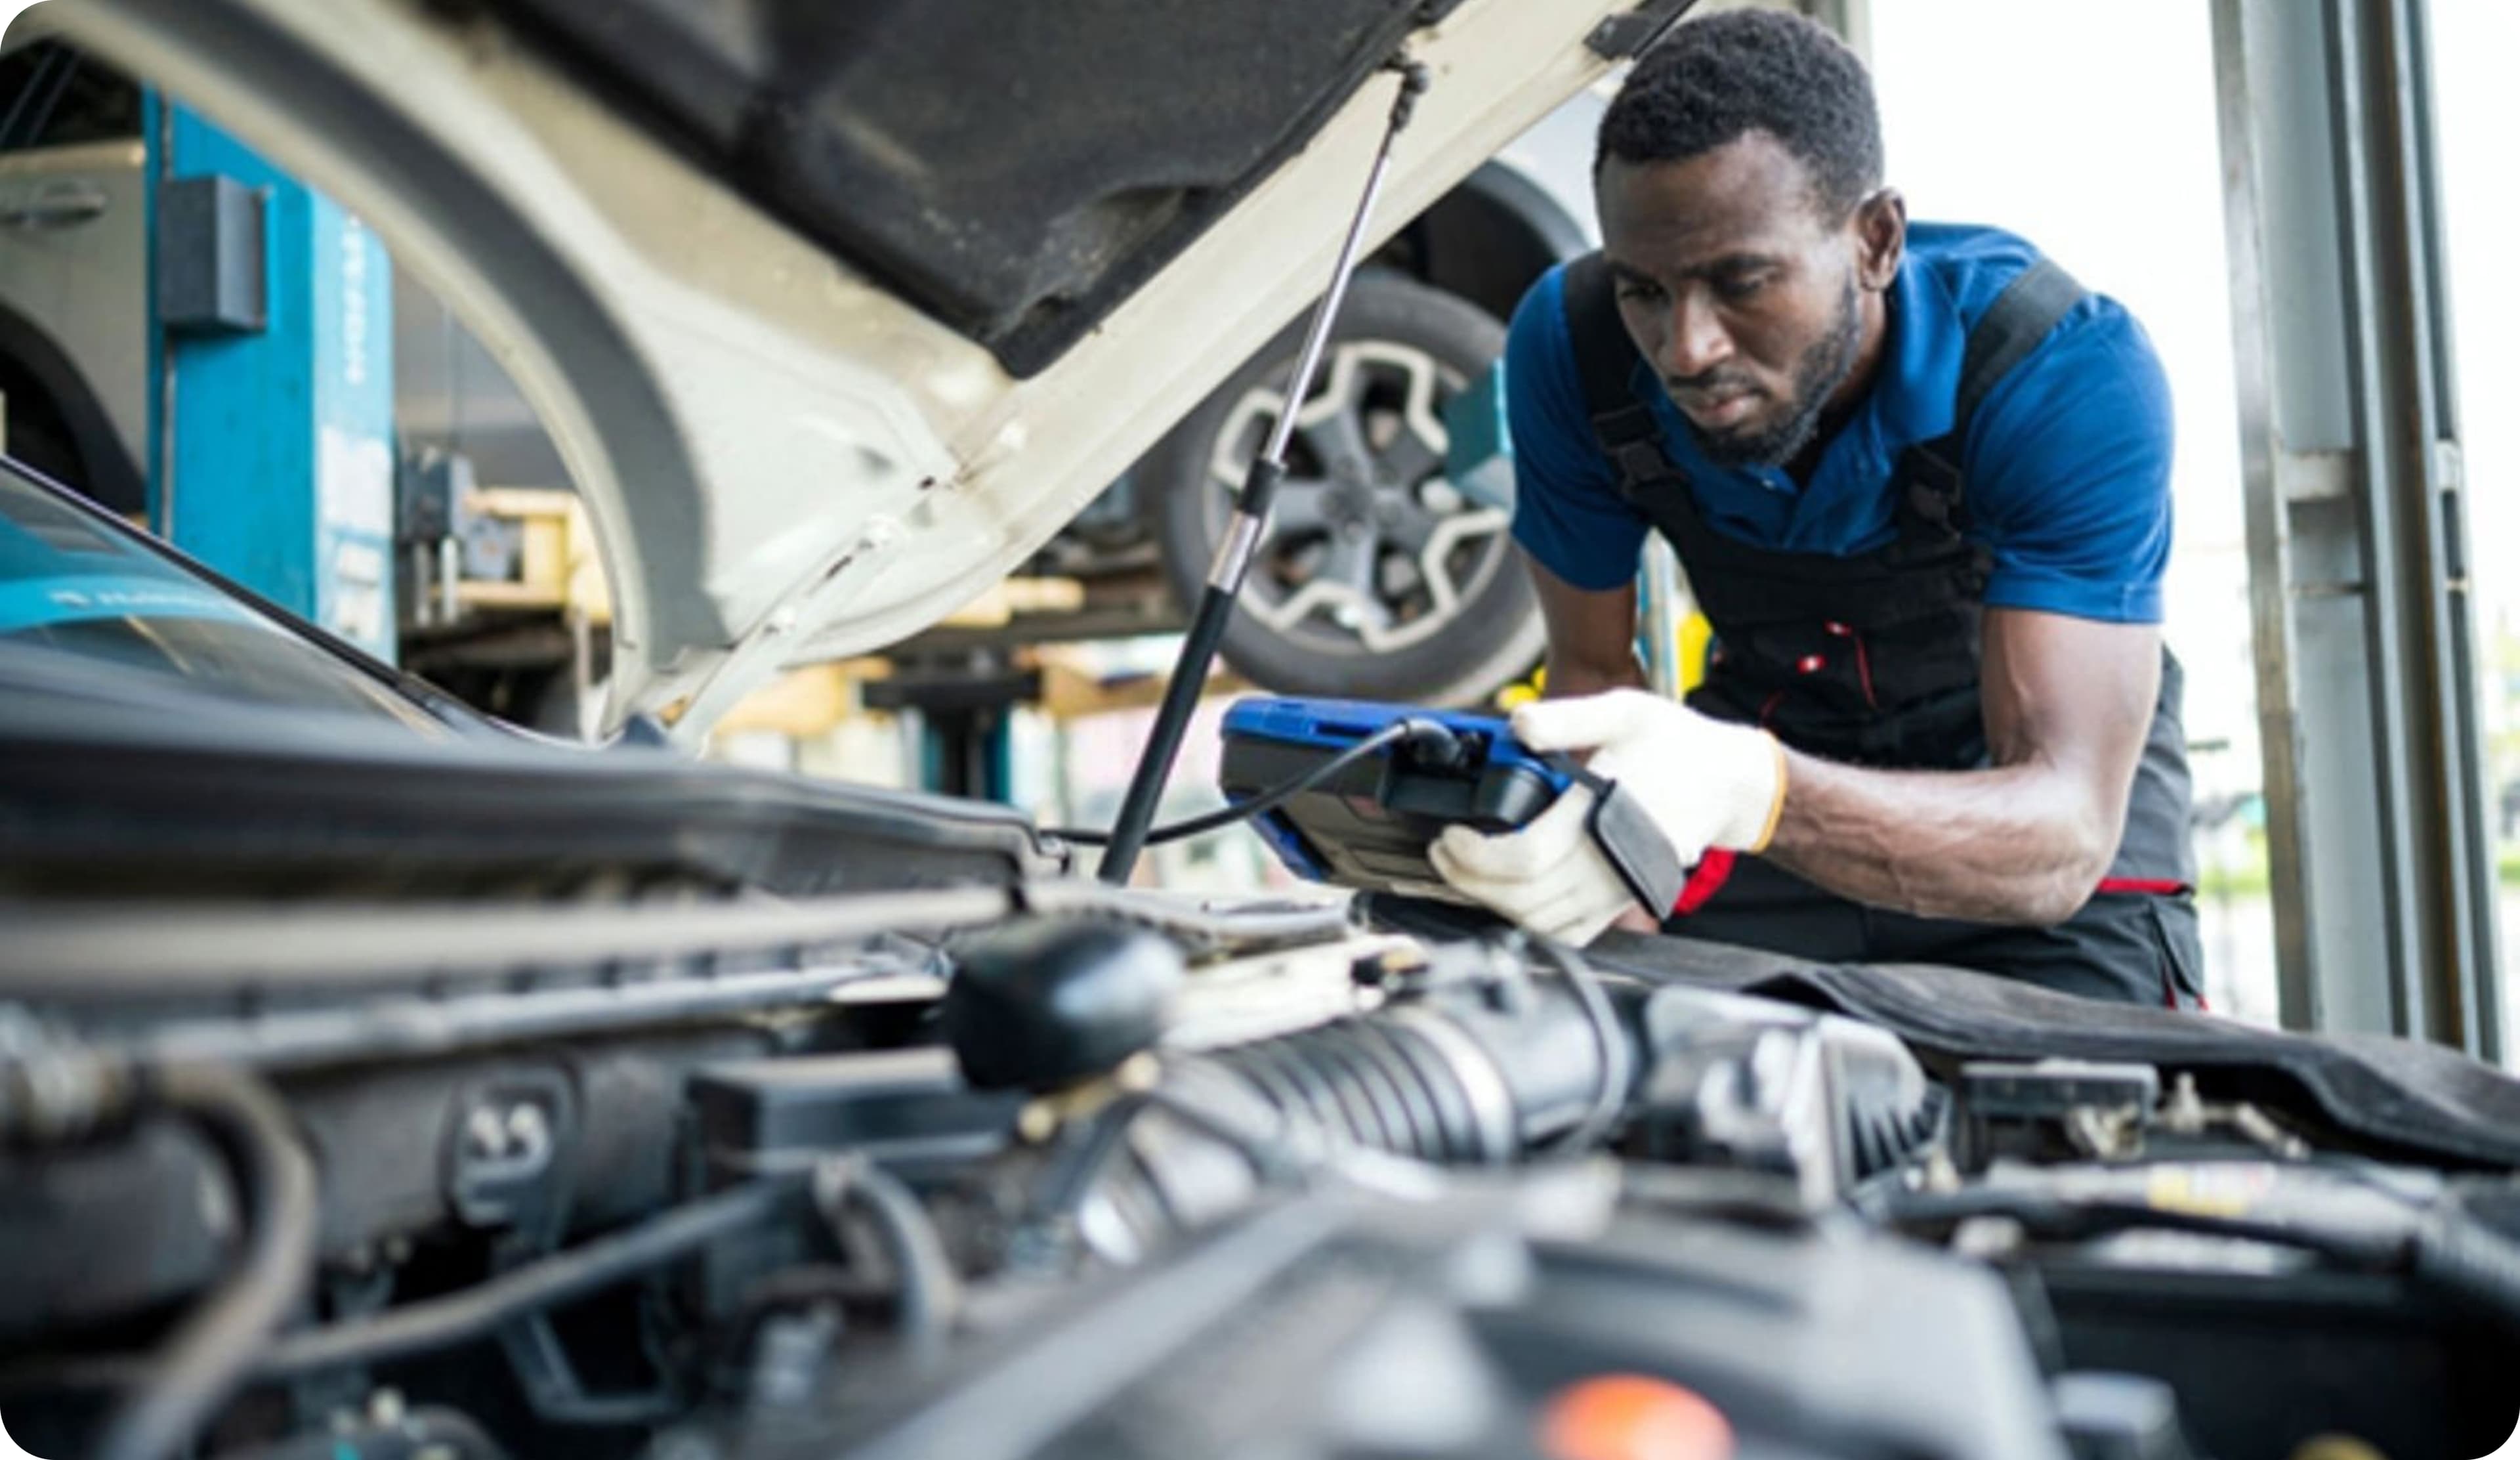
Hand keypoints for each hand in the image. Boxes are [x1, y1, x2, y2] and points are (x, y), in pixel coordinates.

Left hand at [1429, 690, 1785, 944]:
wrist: (1727, 783)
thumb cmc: (1677, 745)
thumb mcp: (1625, 712)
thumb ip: (1567, 719)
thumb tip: (1520, 723)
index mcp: (1604, 813)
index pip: (1524, 857)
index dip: (1475, 855)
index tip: (1451, 836)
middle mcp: (1610, 860)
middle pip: (1523, 897)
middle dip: (1469, 881)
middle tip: (1444, 854)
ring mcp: (1618, 888)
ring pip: (1541, 922)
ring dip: (1494, 904)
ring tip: (1467, 873)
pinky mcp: (1622, 901)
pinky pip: (1568, 932)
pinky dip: (1530, 923)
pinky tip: (1508, 896)